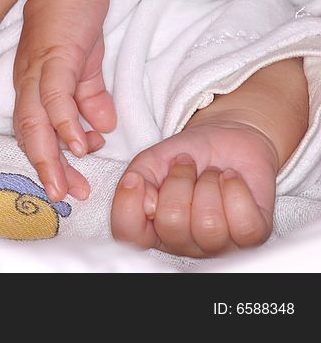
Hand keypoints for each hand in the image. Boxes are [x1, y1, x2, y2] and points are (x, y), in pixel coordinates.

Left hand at [12, 0, 116, 201]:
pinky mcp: (53, 57)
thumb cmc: (72, 23)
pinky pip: (54, 96)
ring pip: (36, 122)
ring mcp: (37, 71)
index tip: (65, 189)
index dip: (47, 162)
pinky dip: (64, 122)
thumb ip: (91, 97)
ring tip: (68, 184)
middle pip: (30, 135)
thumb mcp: (86, 67)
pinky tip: (79, 144)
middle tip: (64, 197)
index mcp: (34, 88)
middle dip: (47, 170)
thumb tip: (102, 128)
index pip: (35, 133)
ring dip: (51, 156)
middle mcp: (28, 84)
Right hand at [111, 120, 277, 256]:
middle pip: (172, 226)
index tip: (137, 179)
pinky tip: (230, 179)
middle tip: (186, 166)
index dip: (128, 207)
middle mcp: (183, 243)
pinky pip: (244, 225)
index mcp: (152, 228)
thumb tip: (145, 202)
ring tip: (211, 174)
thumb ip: (137, 179)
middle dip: (179, 182)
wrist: (228, 139)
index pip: (129, 236)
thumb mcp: (151, 160)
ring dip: (208, 185)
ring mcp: (218, 244)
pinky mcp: (252, 235)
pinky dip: (236, 191)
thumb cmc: (189, 154)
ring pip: (209, 226)